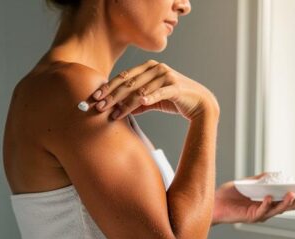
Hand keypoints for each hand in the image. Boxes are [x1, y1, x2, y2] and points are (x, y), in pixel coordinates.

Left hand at [89, 60, 218, 121]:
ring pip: (140, 91)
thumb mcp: (153, 100)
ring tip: (113, 114)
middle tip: (98, 107)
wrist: (200, 103)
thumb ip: (137, 102)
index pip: (124, 77)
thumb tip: (119, 110)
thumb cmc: (175, 100)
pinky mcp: (175, 87)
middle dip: (111, 96)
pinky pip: (157, 94)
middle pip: (128, 83)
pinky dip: (147, 98)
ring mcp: (166, 76)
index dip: (108, 87)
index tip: (95, 97)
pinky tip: (137, 104)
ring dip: (125, 104)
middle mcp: (157, 68)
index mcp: (149, 67)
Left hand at [212, 173, 294, 224]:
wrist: (212, 202)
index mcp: (270, 201)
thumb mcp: (249, 183)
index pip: (291, 197)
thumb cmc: (229, 194)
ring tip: (293, 193)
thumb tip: (276, 174)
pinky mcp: (250, 217)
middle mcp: (268, 209)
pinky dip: (266, 204)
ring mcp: (260, 214)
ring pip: (277, 209)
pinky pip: (260, 211)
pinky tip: (269, 197)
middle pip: (289, 205)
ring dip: (286, 202)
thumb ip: (262, 179)